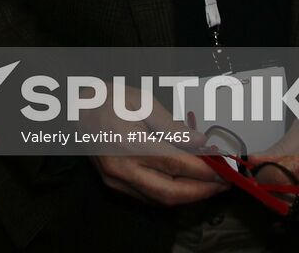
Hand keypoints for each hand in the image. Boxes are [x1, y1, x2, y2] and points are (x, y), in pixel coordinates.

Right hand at [88, 94, 226, 206]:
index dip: (204, 169)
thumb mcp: (141, 101)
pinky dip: (171, 194)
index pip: (176, 163)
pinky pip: (148, 198)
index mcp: (130, 142)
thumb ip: (172, 125)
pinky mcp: (113, 184)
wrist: (75, 107)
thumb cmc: (108, 98)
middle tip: (224, 183)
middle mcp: (122, 167)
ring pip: (160, 200)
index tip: (224, 167)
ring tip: (209, 185)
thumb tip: (200, 142)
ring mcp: (116, 179)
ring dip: (189, 196)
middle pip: (171, 191)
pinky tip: (184, 185)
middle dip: (202, 190)